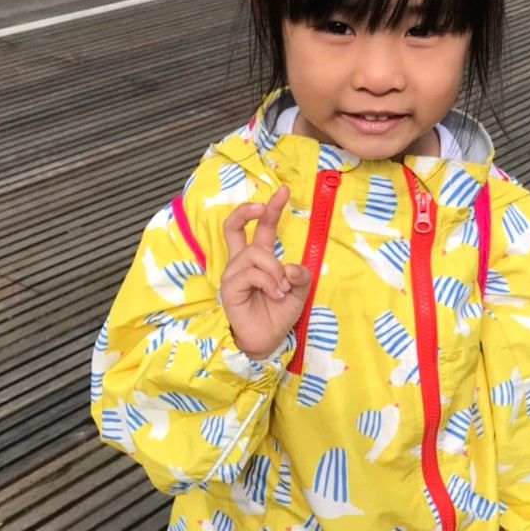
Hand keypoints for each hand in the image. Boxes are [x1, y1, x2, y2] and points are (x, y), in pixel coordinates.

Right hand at [220, 185, 311, 360]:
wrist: (267, 340)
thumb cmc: (278, 314)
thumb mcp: (298, 291)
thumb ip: (300, 275)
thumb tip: (291, 266)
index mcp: (259, 258)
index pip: (261, 227)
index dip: (270, 208)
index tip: (284, 190)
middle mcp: (242, 262)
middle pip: (233, 226)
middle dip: (248, 211)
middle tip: (264, 207)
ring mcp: (233, 273)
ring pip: (255, 254)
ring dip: (275, 269)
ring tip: (281, 289)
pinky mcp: (229, 287)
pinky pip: (252, 273)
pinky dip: (269, 282)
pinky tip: (275, 295)